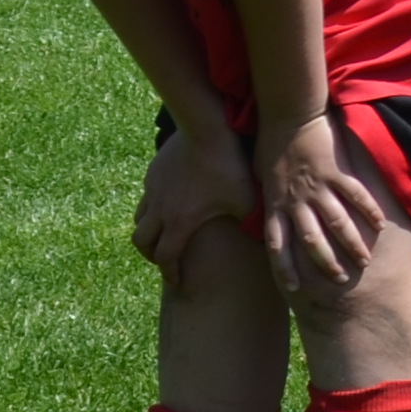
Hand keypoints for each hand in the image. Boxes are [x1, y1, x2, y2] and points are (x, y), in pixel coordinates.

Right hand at [133, 116, 252, 271]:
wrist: (205, 129)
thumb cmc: (229, 166)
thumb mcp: (247, 199)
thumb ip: (254, 224)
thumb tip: (270, 243)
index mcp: (179, 222)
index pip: (166, 258)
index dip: (171, 273)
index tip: (178, 282)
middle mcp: (159, 209)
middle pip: (142, 242)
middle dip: (152, 256)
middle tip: (166, 261)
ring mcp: (152, 189)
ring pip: (140, 219)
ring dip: (149, 232)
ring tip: (163, 236)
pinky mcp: (153, 172)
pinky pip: (146, 197)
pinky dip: (152, 208)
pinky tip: (168, 204)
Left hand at [256, 113, 401, 300]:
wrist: (286, 117)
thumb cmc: (270, 146)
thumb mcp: (261, 179)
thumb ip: (272, 201)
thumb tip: (273, 218)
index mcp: (276, 204)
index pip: (278, 244)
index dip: (285, 267)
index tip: (294, 288)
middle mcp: (296, 200)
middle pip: (312, 240)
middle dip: (326, 263)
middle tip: (340, 280)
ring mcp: (317, 187)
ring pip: (336, 222)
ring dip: (351, 245)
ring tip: (365, 262)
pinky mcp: (335, 172)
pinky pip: (354, 195)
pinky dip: (368, 210)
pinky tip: (380, 224)